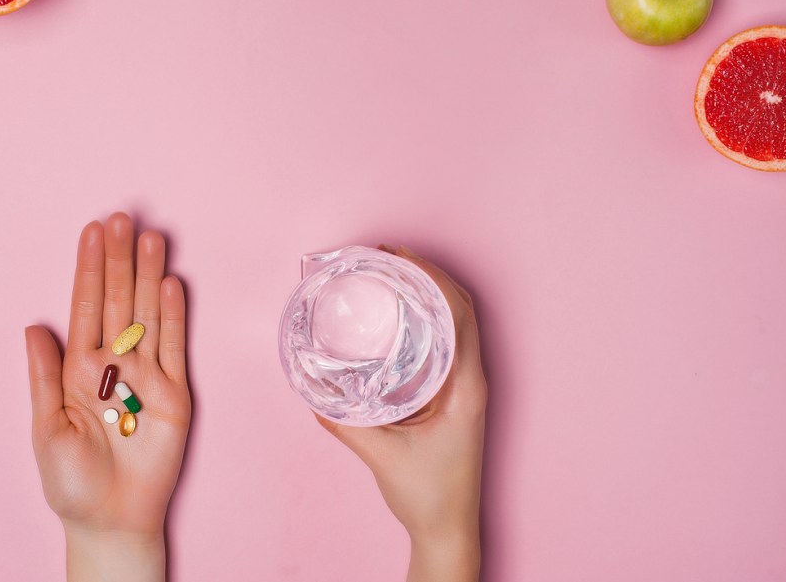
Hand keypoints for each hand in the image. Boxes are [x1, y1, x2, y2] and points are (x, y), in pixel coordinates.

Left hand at [25, 213, 189, 580]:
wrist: (112, 519)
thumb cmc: (71, 481)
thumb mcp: (45, 428)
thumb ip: (43, 376)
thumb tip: (33, 326)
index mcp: (79, 368)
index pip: (86, 307)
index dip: (88, 269)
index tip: (91, 232)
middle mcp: (115, 363)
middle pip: (119, 301)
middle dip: (119, 260)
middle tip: (122, 218)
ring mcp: (148, 376)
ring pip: (149, 316)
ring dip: (148, 276)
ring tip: (150, 238)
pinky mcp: (176, 394)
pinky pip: (175, 348)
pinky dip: (174, 316)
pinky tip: (170, 284)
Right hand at [317, 246, 486, 581]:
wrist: (448, 529)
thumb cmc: (429, 496)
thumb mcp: (382, 455)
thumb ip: (345, 422)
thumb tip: (312, 391)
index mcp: (466, 387)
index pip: (461, 314)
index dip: (434, 278)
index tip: (401, 258)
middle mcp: (473, 380)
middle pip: (461, 308)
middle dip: (428, 275)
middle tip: (388, 258)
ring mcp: (467, 386)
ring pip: (457, 322)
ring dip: (429, 293)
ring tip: (392, 275)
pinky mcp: (455, 395)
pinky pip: (447, 342)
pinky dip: (427, 318)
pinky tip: (399, 316)